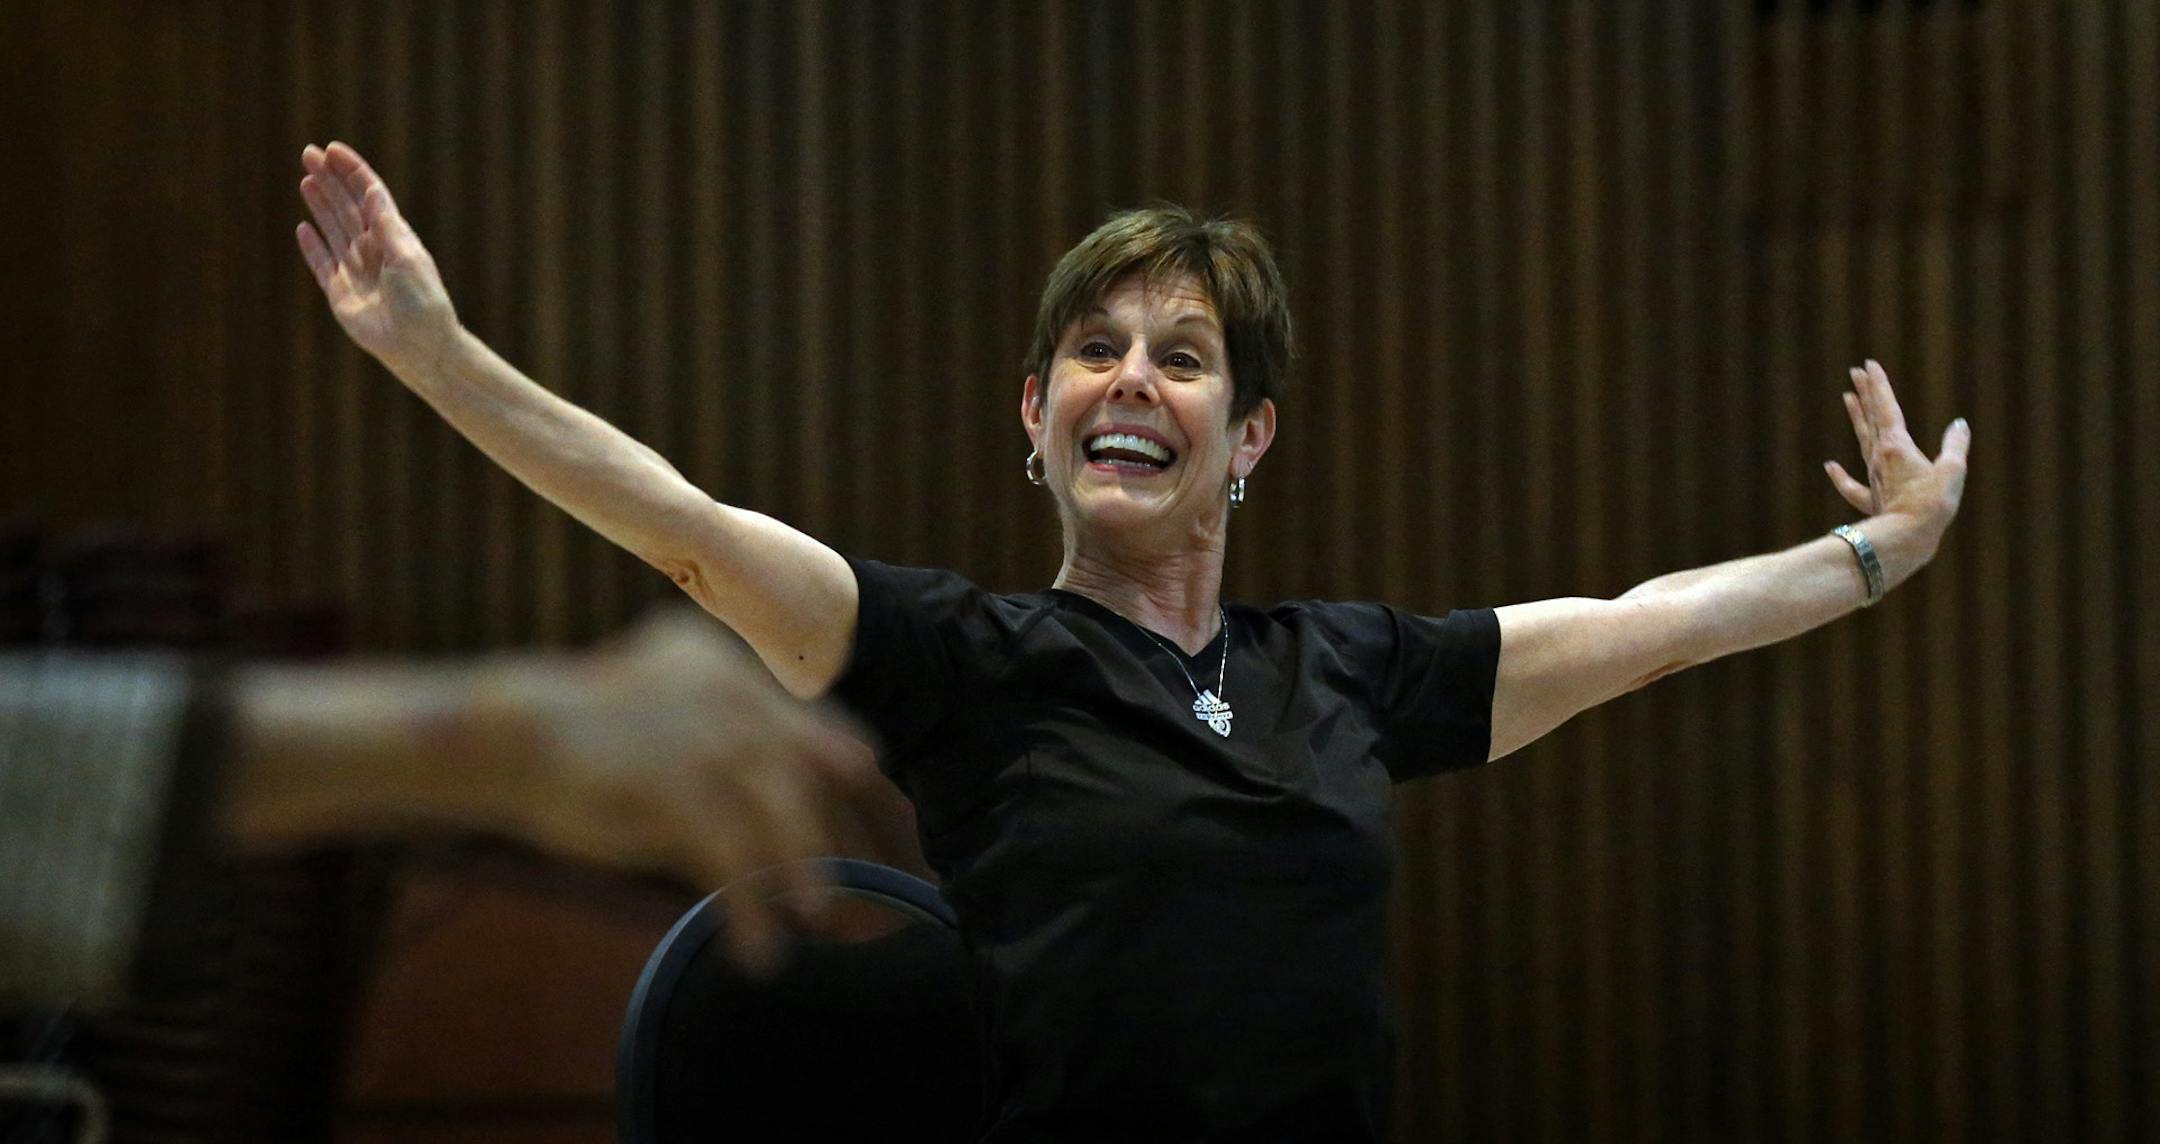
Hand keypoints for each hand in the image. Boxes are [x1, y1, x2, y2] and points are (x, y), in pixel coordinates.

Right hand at [295, 141, 460, 376]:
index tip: (333, 149)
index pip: (370, 195)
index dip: (353, 172)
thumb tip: (372, 190)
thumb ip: (386, 226)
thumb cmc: (422, 302)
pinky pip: (322, 264)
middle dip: (330, 180)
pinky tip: (302, 228)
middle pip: (347, 207)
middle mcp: (375, 250)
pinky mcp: (341, 293)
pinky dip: (312, 247)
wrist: (419, 347)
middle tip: (308, 154)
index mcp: (395, 237)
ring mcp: (357, 271)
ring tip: (306, 180)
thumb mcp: (407, 258)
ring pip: (333, 229)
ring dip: (320, 205)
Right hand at [481, 608, 891, 972]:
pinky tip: (758, 952)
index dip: (849, 776)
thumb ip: (725, 736)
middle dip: (836, 832)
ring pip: (783, 816)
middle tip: (854, 884)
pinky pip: (732, 862)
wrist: (506, 734)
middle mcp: (729, 696)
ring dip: (804, 873)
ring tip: (817, 917)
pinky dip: (750, 912)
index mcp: (725, 668)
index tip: (870, 818)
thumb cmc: (583, 732)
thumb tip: (779, 790)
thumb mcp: (664, 709)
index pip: (817, 727)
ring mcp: (706, 740)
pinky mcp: (677, 787)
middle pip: (813, 773)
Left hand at [1823, 359, 1970, 549]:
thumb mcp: (1952, 471)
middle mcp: (1880, 457)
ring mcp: (1873, 477)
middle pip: (1870, 418)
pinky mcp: (1872, 499)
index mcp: (1897, 446)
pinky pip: (1852, 485)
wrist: (1907, 538)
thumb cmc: (1931, 505)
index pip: (1886, 408)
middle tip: (1856, 372)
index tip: (1869, 365)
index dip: (1879, 385)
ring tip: (1847, 398)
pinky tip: (1830, 466)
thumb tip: (1959, 425)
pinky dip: (1840, 475)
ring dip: (1856, 419)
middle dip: (1865, 393)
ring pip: (1862, 441)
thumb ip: (1955, 446)